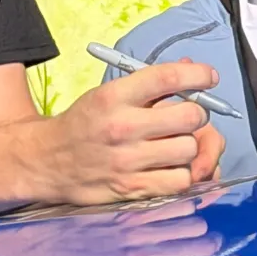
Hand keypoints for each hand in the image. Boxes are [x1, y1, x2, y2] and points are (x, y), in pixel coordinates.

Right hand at [30, 61, 221, 205]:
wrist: (47, 161)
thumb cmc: (84, 123)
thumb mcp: (108, 93)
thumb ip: (150, 83)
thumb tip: (190, 67)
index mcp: (114, 96)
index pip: (167, 77)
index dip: (197, 75)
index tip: (209, 77)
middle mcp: (122, 127)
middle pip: (189, 116)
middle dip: (196, 114)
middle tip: (187, 116)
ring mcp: (128, 161)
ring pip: (188, 149)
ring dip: (187, 145)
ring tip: (173, 143)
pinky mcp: (133, 188)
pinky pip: (180, 180)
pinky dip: (180, 172)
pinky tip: (168, 165)